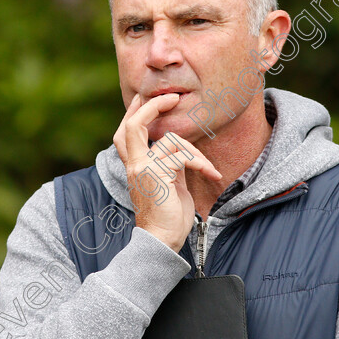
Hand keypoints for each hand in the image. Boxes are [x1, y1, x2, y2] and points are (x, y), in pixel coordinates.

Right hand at [113, 94, 221, 251]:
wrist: (163, 240)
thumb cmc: (169, 216)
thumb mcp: (169, 183)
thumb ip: (169, 163)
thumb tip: (181, 149)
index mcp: (135, 166)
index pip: (125, 132)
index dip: (133, 112)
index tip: (144, 97)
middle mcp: (134, 165)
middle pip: (133, 125)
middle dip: (153, 106)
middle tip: (173, 98)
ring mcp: (143, 169)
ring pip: (170, 141)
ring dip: (196, 152)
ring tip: (209, 170)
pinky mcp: (157, 175)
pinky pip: (182, 156)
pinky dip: (201, 163)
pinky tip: (212, 175)